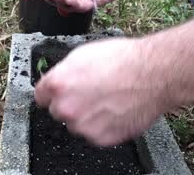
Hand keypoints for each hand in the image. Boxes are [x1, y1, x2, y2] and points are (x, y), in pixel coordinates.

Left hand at [34, 38, 170, 145]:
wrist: (152, 74)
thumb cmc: (122, 60)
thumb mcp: (82, 54)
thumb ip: (63, 72)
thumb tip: (58, 81)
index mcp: (57, 84)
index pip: (41, 96)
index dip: (52, 92)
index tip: (60, 92)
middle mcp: (65, 108)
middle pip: (58, 111)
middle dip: (70, 104)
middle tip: (90, 93)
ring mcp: (82, 126)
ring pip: (77, 124)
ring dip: (86, 116)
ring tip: (106, 100)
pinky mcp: (100, 138)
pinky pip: (94, 134)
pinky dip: (102, 126)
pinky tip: (114, 110)